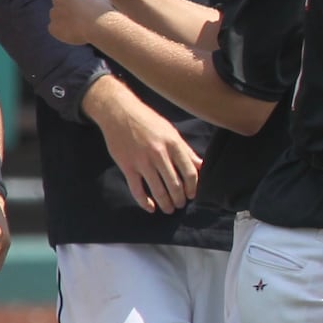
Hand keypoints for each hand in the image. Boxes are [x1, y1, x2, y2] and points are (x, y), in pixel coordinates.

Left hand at [48, 0, 116, 44]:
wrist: (100, 25)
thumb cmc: (104, 10)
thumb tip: (87, 1)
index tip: (84, 5)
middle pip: (59, 2)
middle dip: (67, 8)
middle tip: (81, 16)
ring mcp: (54, 13)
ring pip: (57, 16)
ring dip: (64, 19)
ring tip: (81, 26)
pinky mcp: (53, 27)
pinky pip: (56, 29)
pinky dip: (63, 32)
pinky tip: (76, 33)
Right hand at [83, 78, 200, 213]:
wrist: (120, 113)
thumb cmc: (149, 122)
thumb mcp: (171, 132)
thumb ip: (186, 151)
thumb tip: (201, 166)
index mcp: (174, 144)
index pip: (190, 172)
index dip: (193, 187)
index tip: (192, 195)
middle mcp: (159, 154)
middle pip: (175, 184)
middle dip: (179, 199)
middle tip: (180, 205)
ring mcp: (142, 161)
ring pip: (157, 190)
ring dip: (165, 203)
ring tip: (169, 209)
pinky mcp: (127, 166)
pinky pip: (137, 190)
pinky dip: (144, 202)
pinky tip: (151, 208)